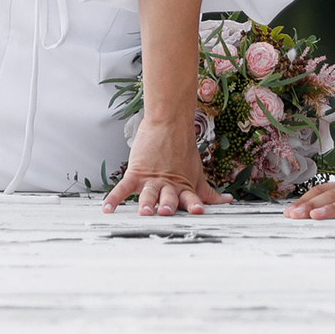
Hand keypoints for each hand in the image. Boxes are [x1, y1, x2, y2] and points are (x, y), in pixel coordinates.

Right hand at [101, 115, 226, 215]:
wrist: (168, 122)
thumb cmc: (183, 150)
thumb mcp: (197, 174)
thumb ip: (209, 192)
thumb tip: (227, 200)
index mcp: (183, 186)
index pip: (189, 199)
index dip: (194, 205)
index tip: (198, 211)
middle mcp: (168, 185)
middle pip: (167, 197)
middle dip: (167, 205)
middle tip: (166, 211)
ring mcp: (151, 179)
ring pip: (148, 193)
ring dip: (146, 202)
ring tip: (145, 211)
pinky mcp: (136, 172)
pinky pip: (123, 188)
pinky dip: (114, 198)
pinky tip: (107, 209)